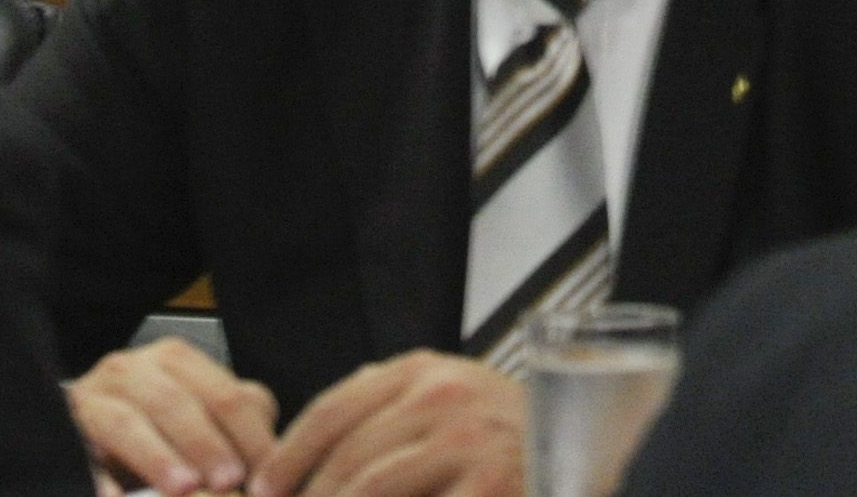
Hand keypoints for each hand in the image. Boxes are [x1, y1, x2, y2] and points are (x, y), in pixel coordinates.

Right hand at [72, 335, 279, 493]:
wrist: (84, 431)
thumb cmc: (155, 426)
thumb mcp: (202, 415)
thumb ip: (241, 420)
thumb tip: (277, 456)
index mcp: (175, 361)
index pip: (224, 393)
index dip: (251, 436)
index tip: (270, 478)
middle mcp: (131, 370)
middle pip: (174, 402)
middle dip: (205, 444)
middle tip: (230, 482)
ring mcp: (92, 400)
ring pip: (125, 422)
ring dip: (157, 457)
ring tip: (184, 490)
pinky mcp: (63, 434)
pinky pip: (79, 456)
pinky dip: (97, 480)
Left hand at [257, 352, 522, 496]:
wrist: (593, 457)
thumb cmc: (514, 443)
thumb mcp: (449, 409)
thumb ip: (389, 421)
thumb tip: (305, 469)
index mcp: (423, 372)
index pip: (332, 410)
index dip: (288, 459)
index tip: (262, 494)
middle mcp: (443, 396)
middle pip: (346, 458)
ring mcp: (469, 441)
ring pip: (370, 490)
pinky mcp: (491, 483)